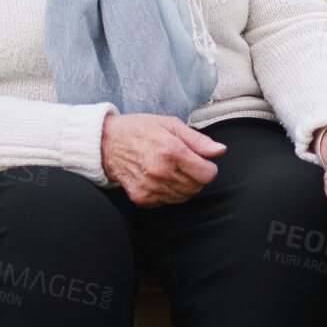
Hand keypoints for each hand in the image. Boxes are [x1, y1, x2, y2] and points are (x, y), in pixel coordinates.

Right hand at [101, 113, 227, 207]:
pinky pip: (167, 202)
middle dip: (197, 176)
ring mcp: (151, 187)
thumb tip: (220, 150)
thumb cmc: (139, 130)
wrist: (106, 143)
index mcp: (171, 150)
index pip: (206, 174)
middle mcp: (161, 171)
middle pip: (196, 187)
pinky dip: (168, 192)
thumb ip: (198, 140)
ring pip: (183, 196)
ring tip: (171, 169)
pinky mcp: (142, 198)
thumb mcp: (171, 125)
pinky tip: (160, 178)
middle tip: (185, 164)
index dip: (208, 168)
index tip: (202, 162)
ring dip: (183, 185)